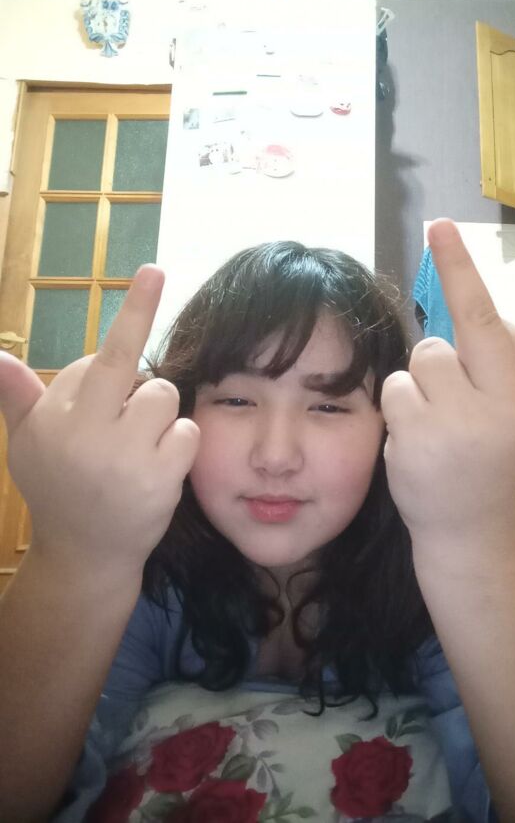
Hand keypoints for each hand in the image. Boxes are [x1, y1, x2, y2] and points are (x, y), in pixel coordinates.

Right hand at [0, 266, 199, 575]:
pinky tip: (156, 468)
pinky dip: (177, 444)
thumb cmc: (57, 489)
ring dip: (158, 418)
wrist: (85, 555)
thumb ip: (17, 398)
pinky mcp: (158, 481)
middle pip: (136, 371)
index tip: (157, 271)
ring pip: (165, 399)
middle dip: (145, 382)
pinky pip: (186, 433)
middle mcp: (86, 432)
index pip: (101, 357)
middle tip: (128, 413)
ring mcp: (125, 457)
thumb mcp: (26, 445)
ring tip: (137, 447)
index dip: (133, 317)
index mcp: (55, 418)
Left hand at [381, 219, 514, 540]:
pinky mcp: (417, 440)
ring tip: (439, 426)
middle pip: (450, 338)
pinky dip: (402, 410)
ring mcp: (456, 425)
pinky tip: (419, 441)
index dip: (460, 269)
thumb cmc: (506, 467)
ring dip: (422, 388)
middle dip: (446, 362)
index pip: (492, 319)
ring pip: (419, 362)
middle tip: (457, 403)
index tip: (438, 226)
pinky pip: (395, 390)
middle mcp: (501, 407)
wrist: (474, 533)